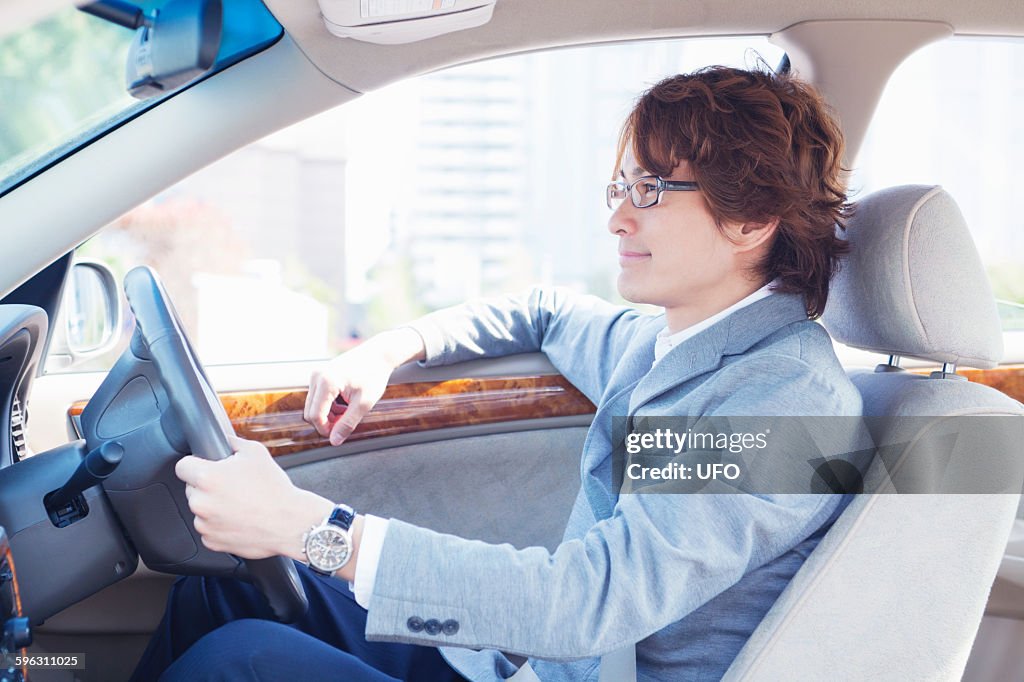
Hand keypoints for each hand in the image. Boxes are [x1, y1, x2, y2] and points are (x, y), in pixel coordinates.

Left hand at [176, 435, 332, 560]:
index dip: (194, 464)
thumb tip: (223, 440)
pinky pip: (208, 528)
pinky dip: (219, 525)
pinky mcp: (211, 541)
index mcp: (207, 477)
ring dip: (213, 506)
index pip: (182, 466)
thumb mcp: (256, 452)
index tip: (204, 467)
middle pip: (191, 488)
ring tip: (238, 504)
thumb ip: (232, 442)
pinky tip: (239, 519)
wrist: (290, 523)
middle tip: (231, 486)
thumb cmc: (275, 490)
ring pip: (200, 510)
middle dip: (207, 486)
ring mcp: (204, 524)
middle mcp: (201, 502)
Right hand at [304, 328, 425, 445]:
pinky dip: (328, 406)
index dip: (325, 430)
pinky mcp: (319, 375)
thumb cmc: (373, 375)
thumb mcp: (364, 403)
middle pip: (310, 412)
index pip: (315, 416)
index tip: (340, 433)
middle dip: (326, 422)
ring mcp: (316, 374)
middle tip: (346, 422)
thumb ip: (348, 423)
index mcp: (326, 382)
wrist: (378, 354)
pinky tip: (344, 404)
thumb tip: (334, 441)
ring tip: (348, 411)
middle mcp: (317, 376)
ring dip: (328, 414)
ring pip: (313, 406)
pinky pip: (317, 398)